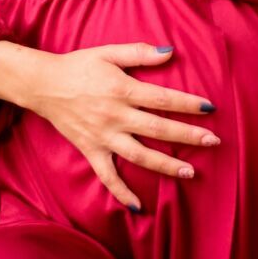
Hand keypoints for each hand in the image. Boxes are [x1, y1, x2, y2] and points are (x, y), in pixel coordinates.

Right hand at [0, 41, 219, 211]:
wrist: (44, 84)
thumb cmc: (79, 65)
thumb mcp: (109, 52)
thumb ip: (139, 52)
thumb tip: (170, 51)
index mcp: (122, 89)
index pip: (162, 99)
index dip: (188, 104)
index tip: (210, 108)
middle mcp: (115, 116)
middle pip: (157, 129)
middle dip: (187, 136)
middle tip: (213, 142)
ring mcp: (103, 137)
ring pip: (139, 155)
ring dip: (165, 165)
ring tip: (190, 173)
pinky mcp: (90, 151)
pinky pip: (107, 176)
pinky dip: (121, 192)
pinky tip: (139, 206)